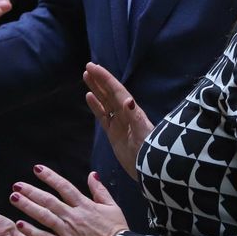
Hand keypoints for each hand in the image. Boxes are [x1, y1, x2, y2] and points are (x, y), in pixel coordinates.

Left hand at [10, 166, 128, 235]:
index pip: (64, 187)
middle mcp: (73, 216)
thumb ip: (100, 190)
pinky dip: (31, 231)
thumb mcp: (112, 207)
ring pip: (44, 216)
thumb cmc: (117, 231)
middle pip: (48, 201)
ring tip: (13, 198)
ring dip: (27, 206)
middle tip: (16, 185)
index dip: (50, 177)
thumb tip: (92, 174)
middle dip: (31, 191)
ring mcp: (67, 232)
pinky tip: (20, 224)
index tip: (37, 169)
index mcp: (85, 205)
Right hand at [83, 62, 152, 177]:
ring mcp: (119, 123)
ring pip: (105, 101)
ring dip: (96, 89)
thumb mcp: (143, 133)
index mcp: (132, 111)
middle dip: (100, 80)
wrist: (150, 169)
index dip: (105, 78)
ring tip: (86, 76)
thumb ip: (135, 117)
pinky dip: (96, 106)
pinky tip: (89, 97)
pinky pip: (103, 116)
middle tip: (88, 66)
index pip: (116, 90)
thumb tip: (128, 101)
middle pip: (110, 92)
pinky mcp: (113, 133)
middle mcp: (126, 114)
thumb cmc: (150, 151)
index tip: (93, 66)